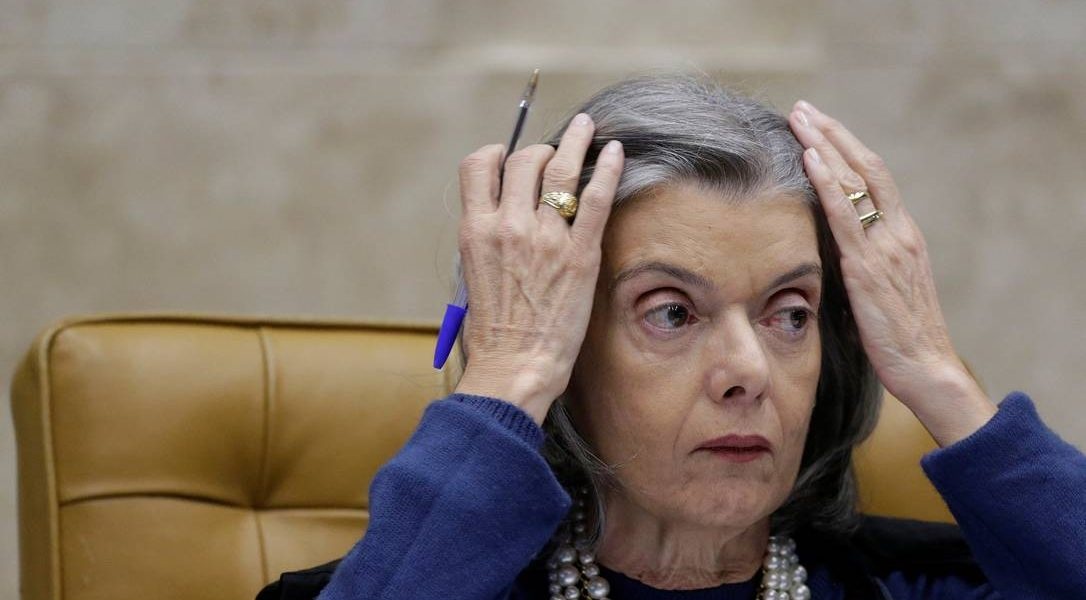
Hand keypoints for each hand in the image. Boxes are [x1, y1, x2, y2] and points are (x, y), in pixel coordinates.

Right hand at [453, 114, 623, 424]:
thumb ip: (487, 238)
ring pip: (560, 168)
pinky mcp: (580, 254)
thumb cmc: (492, 331)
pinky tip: (616, 153)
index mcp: (475, 230)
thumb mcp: (473, 274)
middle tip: (555, 156)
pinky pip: (597, 198)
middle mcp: (507, 225)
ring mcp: (545, 238)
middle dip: (540, 151)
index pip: (480, 165)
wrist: (514, 367)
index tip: (512, 160)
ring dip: (576, 141)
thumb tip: (505, 213)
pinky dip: (609, 169)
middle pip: (523, 160)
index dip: (498, 154)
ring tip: (588, 128)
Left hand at [788, 101, 995, 445]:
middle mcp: (898, 232)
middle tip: (802, 108)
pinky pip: (846, 217)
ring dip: (824, 146)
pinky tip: (810, 160)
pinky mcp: (868, 267)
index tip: (819, 125)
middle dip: (831, 133)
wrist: (926, 367)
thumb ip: (861, 260)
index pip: (875, 176)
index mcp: (903, 234)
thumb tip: (827, 247)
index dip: (846, 147)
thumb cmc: (900, 335)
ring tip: (799, 119)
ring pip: (855, 182)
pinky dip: (828, 184)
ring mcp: (885, 246)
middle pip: (865, 166)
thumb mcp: (881, 287)